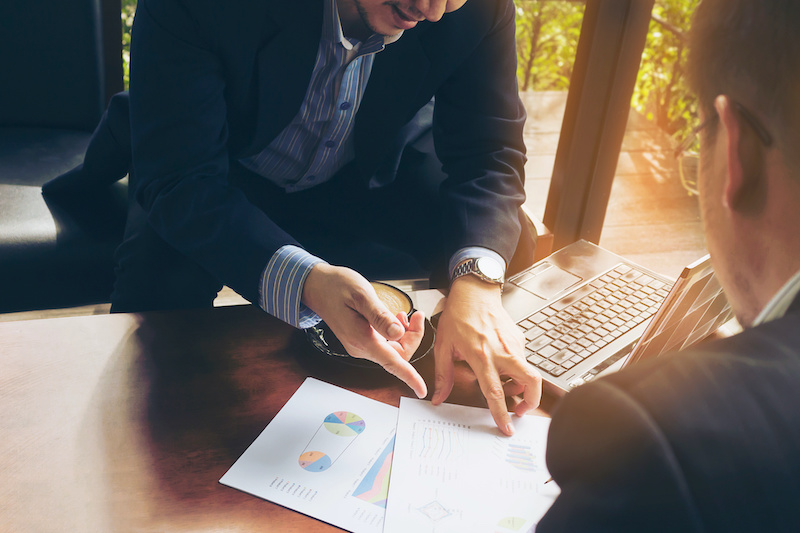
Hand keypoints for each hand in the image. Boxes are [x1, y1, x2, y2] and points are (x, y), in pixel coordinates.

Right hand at [302, 264, 427, 397]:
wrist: (317, 286)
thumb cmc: (336, 287)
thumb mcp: (362, 296)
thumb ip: (380, 316)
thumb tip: (398, 333)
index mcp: (362, 339)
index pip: (391, 364)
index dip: (409, 377)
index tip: (421, 390)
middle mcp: (361, 347)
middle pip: (398, 355)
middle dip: (413, 338)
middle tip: (417, 316)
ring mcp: (360, 345)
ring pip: (393, 349)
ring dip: (405, 334)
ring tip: (406, 314)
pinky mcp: (361, 339)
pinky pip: (385, 343)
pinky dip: (396, 332)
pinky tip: (395, 318)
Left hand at [432, 275, 541, 434]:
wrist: (474, 292)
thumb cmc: (458, 316)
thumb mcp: (444, 346)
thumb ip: (443, 375)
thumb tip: (437, 398)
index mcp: (481, 357)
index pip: (495, 392)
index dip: (501, 414)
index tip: (506, 428)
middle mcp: (502, 352)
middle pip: (531, 382)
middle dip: (531, 402)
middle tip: (520, 412)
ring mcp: (514, 344)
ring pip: (528, 373)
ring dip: (521, 386)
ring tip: (505, 386)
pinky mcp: (519, 338)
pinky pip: (522, 360)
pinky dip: (516, 370)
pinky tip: (501, 365)